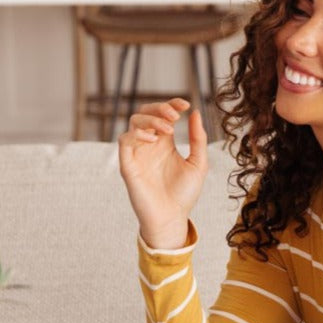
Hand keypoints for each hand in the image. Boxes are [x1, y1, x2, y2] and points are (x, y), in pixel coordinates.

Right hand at [118, 97, 208, 248]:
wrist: (172, 218)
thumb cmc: (184, 194)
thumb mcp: (197, 163)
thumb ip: (197, 139)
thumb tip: (196, 114)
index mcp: (164, 143)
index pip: (162, 115)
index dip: (171, 104)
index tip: (186, 104)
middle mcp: (149, 145)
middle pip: (145, 113)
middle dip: (159, 108)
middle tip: (175, 115)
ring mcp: (137, 153)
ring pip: (134, 122)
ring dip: (151, 120)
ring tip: (168, 129)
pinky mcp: (128, 164)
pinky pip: (125, 141)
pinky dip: (137, 134)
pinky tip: (152, 139)